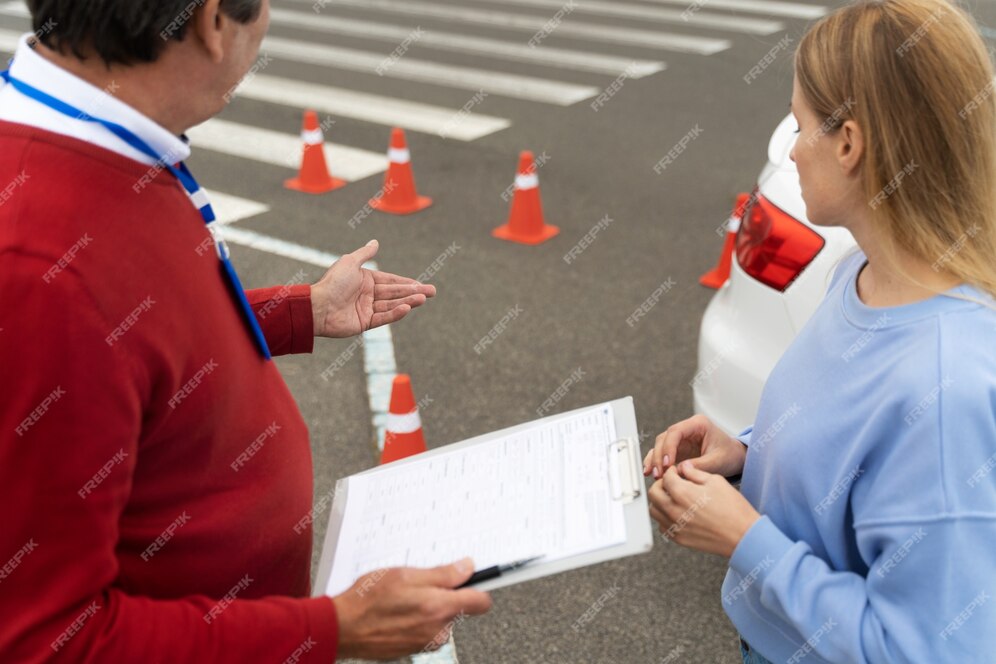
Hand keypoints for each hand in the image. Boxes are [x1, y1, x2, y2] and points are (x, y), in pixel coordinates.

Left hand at [311, 240, 435, 337]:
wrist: (317, 306)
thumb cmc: (332, 283)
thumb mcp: (349, 262)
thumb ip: (364, 254)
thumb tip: (375, 242)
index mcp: (365, 280)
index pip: (391, 280)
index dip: (407, 282)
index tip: (421, 284)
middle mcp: (367, 295)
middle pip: (395, 293)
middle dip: (414, 292)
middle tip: (433, 292)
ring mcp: (367, 309)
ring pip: (392, 304)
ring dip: (409, 301)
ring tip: (424, 299)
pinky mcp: (365, 323)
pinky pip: (383, 317)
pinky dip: (395, 313)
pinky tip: (407, 308)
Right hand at [332, 558, 491, 659]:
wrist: (342, 628)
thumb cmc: (368, 600)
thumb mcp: (406, 575)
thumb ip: (442, 574)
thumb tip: (467, 568)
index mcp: (440, 608)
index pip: (481, 601)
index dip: (479, 586)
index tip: (477, 578)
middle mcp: (437, 630)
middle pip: (458, 609)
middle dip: (445, 595)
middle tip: (421, 583)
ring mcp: (425, 642)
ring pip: (439, 619)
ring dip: (428, 608)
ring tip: (403, 598)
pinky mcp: (413, 649)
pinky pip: (424, 630)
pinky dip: (416, 620)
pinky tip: (396, 611)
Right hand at [643, 414, 745, 479]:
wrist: (735, 458)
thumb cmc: (730, 455)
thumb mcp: (718, 461)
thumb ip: (699, 465)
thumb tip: (679, 470)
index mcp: (698, 424)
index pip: (675, 432)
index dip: (668, 447)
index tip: (667, 464)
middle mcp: (687, 429)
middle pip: (664, 438)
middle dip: (660, 456)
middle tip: (659, 473)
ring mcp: (681, 439)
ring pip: (660, 445)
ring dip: (655, 460)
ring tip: (654, 475)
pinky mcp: (678, 449)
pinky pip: (663, 453)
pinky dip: (656, 462)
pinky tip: (651, 472)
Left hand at [648, 462, 760, 557]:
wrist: (743, 536)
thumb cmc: (733, 509)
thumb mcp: (716, 481)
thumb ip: (695, 472)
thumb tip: (683, 467)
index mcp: (683, 493)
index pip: (666, 477)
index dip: (671, 471)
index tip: (675, 471)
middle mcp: (674, 511)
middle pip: (653, 493)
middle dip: (661, 484)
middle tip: (671, 483)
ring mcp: (675, 526)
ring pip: (654, 510)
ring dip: (659, 501)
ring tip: (672, 497)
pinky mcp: (679, 539)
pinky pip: (661, 526)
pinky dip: (664, 517)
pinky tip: (677, 512)